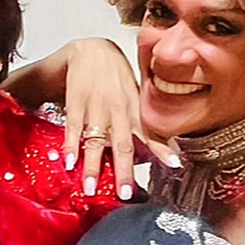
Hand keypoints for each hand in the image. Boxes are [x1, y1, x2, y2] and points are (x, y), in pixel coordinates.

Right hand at [58, 38, 179, 197]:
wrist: (91, 50)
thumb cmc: (115, 77)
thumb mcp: (134, 95)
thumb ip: (140, 122)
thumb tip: (152, 153)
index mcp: (134, 109)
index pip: (151, 133)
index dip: (163, 149)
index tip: (174, 166)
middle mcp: (118, 110)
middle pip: (123, 144)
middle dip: (124, 170)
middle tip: (125, 194)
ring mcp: (96, 107)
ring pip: (96, 141)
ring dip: (93, 166)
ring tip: (90, 189)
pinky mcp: (76, 103)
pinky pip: (74, 129)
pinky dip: (71, 146)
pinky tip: (69, 163)